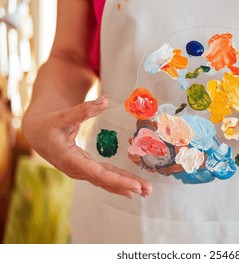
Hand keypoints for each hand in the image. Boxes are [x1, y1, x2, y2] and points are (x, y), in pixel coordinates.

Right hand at [22, 96, 151, 197]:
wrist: (37, 133)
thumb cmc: (49, 124)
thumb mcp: (64, 115)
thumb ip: (84, 109)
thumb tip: (105, 100)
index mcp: (70, 159)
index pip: (97, 173)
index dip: (116, 180)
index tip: (133, 186)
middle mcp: (77, 169)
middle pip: (105, 180)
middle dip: (127, 186)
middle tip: (147, 190)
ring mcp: (81, 170)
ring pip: (106, 181)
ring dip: (126, 186)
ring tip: (146, 191)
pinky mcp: (85, 168)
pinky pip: (104, 178)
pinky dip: (118, 183)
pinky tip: (131, 189)